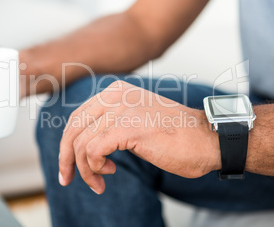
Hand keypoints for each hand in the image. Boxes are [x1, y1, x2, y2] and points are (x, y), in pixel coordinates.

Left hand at [59, 81, 219, 193]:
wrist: (207, 139)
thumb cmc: (176, 136)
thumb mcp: (137, 121)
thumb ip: (113, 124)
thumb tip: (88, 143)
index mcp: (116, 92)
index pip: (78, 117)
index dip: (68, 143)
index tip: (69, 164)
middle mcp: (115, 96)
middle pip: (72, 128)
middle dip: (66, 157)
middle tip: (68, 178)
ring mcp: (120, 109)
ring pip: (79, 143)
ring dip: (85, 169)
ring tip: (98, 181)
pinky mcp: (126, 128)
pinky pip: (91, 151)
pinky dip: (94, 167)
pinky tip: (109, 172)